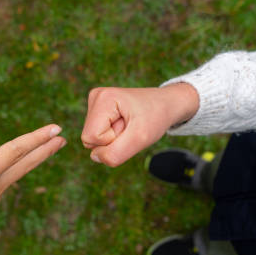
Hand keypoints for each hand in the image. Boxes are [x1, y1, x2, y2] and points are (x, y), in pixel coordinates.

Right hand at [81, 83, 198, 166]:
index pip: (91, 138)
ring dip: (114, 138)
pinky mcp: (98, 110)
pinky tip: (126, 124)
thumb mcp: (140, 139)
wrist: (166, 104)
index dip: (112, 140)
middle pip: (89, 139)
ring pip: (93, 139)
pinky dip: (113, 136)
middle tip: (131, 127)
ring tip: (130, 125)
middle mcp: (95, 97)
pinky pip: (97, 136)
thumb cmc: (155, 118)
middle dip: (112, 140)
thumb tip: (95, 157)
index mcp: (102, 98)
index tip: (130, 128)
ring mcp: (95, 103)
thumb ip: (115, 153)